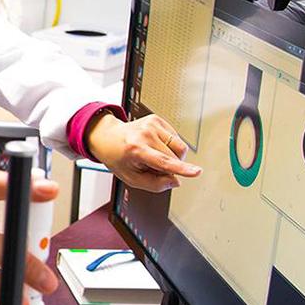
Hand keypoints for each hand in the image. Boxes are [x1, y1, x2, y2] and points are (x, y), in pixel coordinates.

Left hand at [86, 113, 201, 191]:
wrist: (108, 137)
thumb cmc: (119, 158)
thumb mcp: (131, 178)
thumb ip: (154, 184)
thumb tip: (175, 181)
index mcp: (136, 149)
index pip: (163, 162)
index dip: (181, 169)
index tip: (196, 172)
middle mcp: (144, 134)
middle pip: (175, 158)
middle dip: (169, 167)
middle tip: (151, 166)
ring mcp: (151, 124)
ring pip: (180, 148)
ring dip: (172, 156)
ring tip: (154, 155)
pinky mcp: (157, 120)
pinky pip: (176, 139)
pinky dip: (169, 146)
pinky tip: (155, 146)